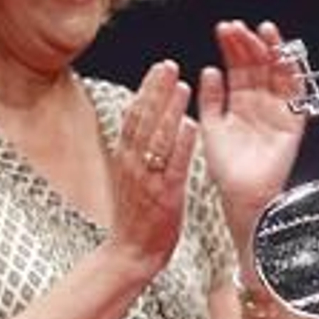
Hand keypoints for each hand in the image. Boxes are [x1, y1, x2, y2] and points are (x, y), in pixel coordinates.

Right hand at [106, 60, 196, 276]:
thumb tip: (142, 119)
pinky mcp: (165, 196)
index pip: (134, 116)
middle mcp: (134, 164)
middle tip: (169, 65)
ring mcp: (148, 179)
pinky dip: (182, 144)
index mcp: (126, 158)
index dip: (146, 90)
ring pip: (157, 138)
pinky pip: (173, 165)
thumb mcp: (132, 176)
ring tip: (182, 86)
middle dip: (156, 90)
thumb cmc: (137, 216)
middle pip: (143, 120)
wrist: (131, 253)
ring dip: (169, 110)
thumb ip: (137, 149)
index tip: (158, 68)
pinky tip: (192, 125)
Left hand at [198, 20, 306, 238]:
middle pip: (258, 66)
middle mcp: (259, 104)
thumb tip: (209, 71)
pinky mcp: (293, 122)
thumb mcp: (210, 127)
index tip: (226, 29)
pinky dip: (291, 74)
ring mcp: (277, 111)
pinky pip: (296, 93)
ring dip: (271, 52)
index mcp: (239, 104)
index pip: (238, 68)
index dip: (233, 49)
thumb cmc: (225, 169)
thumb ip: (210, 99)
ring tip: (261, 31)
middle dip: (250, 44)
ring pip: (277, 74)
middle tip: (239, 27)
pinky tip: (282, 57)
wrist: (242, 195)